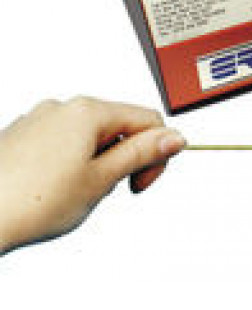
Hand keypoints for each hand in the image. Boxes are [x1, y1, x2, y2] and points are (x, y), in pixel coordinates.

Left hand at [0, 97, 184, 253]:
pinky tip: (54, 191)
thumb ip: (142, 154)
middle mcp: (62, 108)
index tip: (143, 181)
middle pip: (119, 126)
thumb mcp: (101, 180)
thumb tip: (174, 137)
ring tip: (76, 194)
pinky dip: (70, 164)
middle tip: (108, 191)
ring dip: (97, 163)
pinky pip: (62, 143)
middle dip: (123, 159)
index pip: (148, 120)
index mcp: (88, 111)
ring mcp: (38, 120)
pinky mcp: (21, 137)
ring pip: (90, 137)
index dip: (156, 153)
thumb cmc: (28, 202)